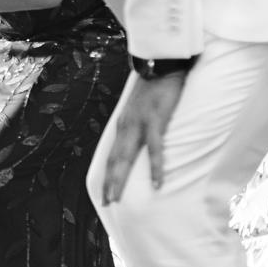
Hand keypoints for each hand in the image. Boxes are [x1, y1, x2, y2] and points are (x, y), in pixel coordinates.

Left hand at [99, 69, 187, 204]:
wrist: (163, 63)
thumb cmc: (156, 86)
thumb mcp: (142, 109)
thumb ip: (139, 124)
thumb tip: (139, 139)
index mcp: (124, 124)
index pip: (112, 155)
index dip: (108, 175)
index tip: (105, 193)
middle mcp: (126, 125)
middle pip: (115, 160)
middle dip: (109, 183)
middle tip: (106, 203)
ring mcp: (139, 123)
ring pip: (126, 157)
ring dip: (120, 179)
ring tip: (117, 198)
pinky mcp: (155, 119)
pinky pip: (155, 148)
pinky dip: (155, 166)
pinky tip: (157, 183)